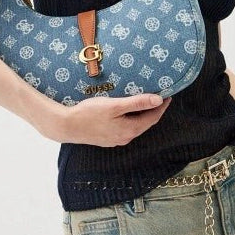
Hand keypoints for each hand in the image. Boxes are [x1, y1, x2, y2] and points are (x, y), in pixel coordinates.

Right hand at [44, 94, 172, 146]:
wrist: (67, 126)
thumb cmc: (89, 113)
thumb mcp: (115, 105)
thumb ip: (137, 102)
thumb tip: (158, 100)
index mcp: (130, 129)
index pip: (153, 117)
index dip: (162, 107)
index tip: (168, 95)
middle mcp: (126, 137)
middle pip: (145, 123)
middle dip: (153, 110)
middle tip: (159, 97)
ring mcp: (116, 139)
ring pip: (135, 126)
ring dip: (142, 115)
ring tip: (145, 101)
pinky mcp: (108, 138)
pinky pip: (125, 127)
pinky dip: (131, 118)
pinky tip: (127, 111)